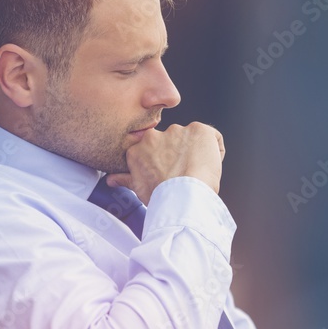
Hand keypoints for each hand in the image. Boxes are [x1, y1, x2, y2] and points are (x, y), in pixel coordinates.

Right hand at [106, 122, 224, 203]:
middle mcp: (155, 135)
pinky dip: (216, 151)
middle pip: (173, 142)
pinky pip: (213, 138)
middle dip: (179, 155)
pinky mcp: (199, 130)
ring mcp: (178, 130)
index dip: (164, 162)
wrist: (182, 198)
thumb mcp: (139, 188)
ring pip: (192, 140)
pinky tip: (210, 167)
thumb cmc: (162, 197)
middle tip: (184, 175)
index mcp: (139, 148)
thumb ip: (126, 179)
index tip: (169, 174)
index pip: (154, 149)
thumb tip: (111, 180)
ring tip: (197, 173)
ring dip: (196, 153)